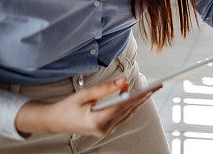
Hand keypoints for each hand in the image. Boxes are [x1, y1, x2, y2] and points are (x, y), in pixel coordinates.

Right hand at [14, 77, 156, 137]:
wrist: (55, 121)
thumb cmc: (67, 107)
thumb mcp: (85, 95)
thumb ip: (105, 88)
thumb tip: (124, 80)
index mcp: (97, 121)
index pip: (122, 107)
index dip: (137, 96)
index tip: (150, 88)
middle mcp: (103, 128)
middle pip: (128, 110)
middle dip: (143, 97)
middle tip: (157, 86)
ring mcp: (105, 130)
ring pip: (127, 113)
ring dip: (137, 100)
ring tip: (150, 88)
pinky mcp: (106, 128)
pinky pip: (122, 115)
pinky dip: (128, 105)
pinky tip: (133, 94)